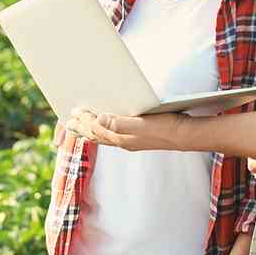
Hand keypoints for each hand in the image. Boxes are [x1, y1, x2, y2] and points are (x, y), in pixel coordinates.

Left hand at [65, 107, 188, 151]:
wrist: (186, 135)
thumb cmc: (166, 127)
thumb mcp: (142, 124)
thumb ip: (120, 123)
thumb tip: (98, 120)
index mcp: (122, 138)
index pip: (97, 130)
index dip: (84, 122)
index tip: (73, 113)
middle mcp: (124, 141)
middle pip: (97, 136)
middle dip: (83, 129)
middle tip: (69, 122)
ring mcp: (131, 141)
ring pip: (105, 137)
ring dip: (92, 132)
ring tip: (82, 127)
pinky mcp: (139, 138)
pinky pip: (115, 136)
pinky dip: (105, 132)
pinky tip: (108, 128)